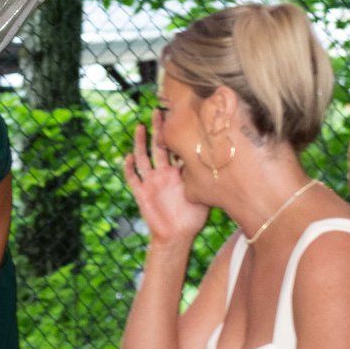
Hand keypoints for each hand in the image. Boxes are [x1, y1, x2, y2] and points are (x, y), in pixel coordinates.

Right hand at [123, 115, 208, 244]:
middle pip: (158, 146)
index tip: (179, 116)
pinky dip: (129, 168)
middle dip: (158, 129)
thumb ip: (206, 179)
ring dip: (141, 143)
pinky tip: (128, 156)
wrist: (177, 236)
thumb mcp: (203, 195)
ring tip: (141, 127)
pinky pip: (133, 178)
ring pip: (143, 157)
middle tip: (159, 111)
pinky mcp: (141, 193)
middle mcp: (163, 174)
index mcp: (178, 172)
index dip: (176, 133)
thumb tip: (221, 164)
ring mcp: (151, 182)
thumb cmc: (192, 218)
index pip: (176, 148)